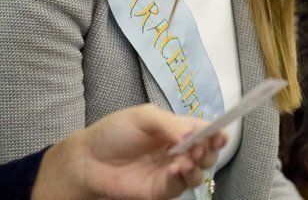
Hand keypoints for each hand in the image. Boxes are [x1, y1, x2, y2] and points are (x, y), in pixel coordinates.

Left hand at [32, 104, 226, 199]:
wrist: (87, 160)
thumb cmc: (113, 132)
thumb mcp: (144, 116)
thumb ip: (171, 124)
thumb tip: (195, 134)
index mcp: (177, 129)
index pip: (205, 130)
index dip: (216, 132)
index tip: (220, 134)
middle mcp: (178, 151)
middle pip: (208, 153)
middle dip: (210, 150)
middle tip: (202, 146)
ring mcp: (171, 172)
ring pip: (199, 172)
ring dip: (199, 165)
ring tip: (187, 158)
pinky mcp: (161, 190)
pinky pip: (181, 186)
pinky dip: (183, 177)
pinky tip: (174, 169)